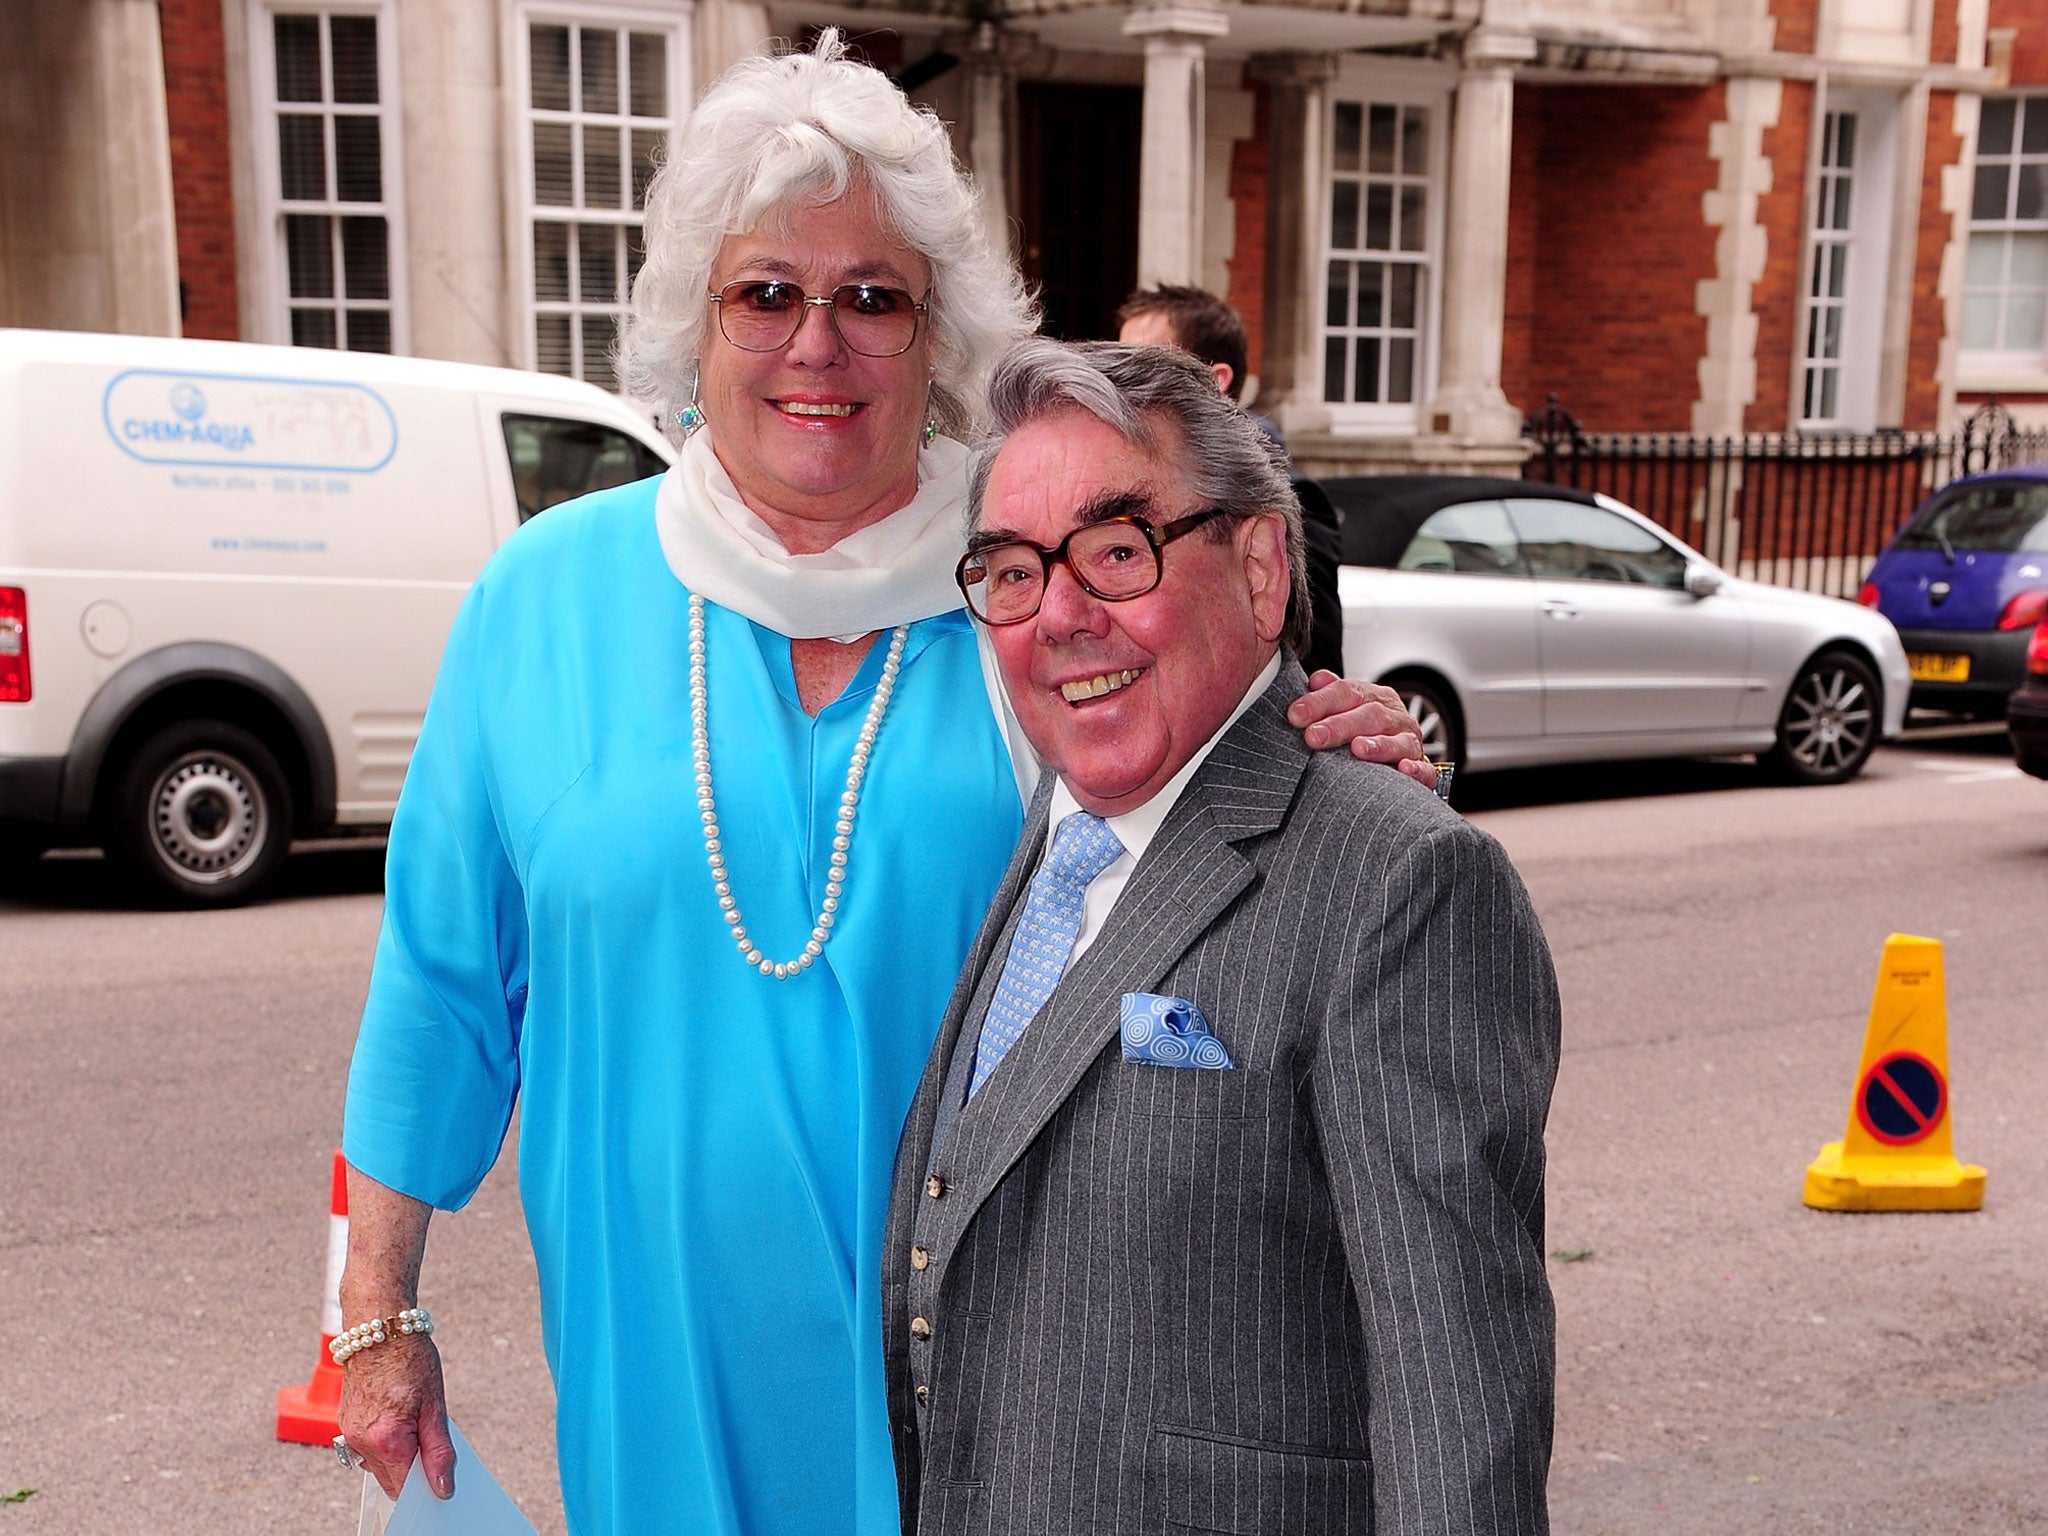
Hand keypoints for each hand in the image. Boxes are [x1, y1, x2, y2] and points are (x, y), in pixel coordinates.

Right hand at [338, 1334, 455, 1500]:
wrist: (380, 1330)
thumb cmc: (409, 1359)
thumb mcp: (435, 1405)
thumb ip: (438, 1451)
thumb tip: (443, 1487)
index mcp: (385, 1440)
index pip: (406, 1487)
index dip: (427, 1485)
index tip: (441, 1475)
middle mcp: (361, 1443)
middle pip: (391, 1481)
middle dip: (413, 1469)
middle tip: (430, 1439)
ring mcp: (350, 1435)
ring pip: (379, 1466)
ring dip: (398, 1456)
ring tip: (413, 1421)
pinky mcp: (346, 1425)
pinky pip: (367, 1449)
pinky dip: (384, 1443)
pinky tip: (397, 1418)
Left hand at [1287, 671, 1438, 789]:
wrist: (1396, 753)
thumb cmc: (1364, 729)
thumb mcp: (1346, 707)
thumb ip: (1330, 694)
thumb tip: (1315, 680)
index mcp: (1374, 697)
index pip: (1347, 692)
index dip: (1320, 701)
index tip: (1295, 715)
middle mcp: (1394, 716)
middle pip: (1369, 715)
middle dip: (1340, 725)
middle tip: (1313, 737)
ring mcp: (1409, 741)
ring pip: (1398, 741)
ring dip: (1378, 745)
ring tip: (1357, 748)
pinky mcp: (1420, 767)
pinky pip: (1424, 769)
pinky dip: (1416, 770)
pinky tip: (1403, 769)